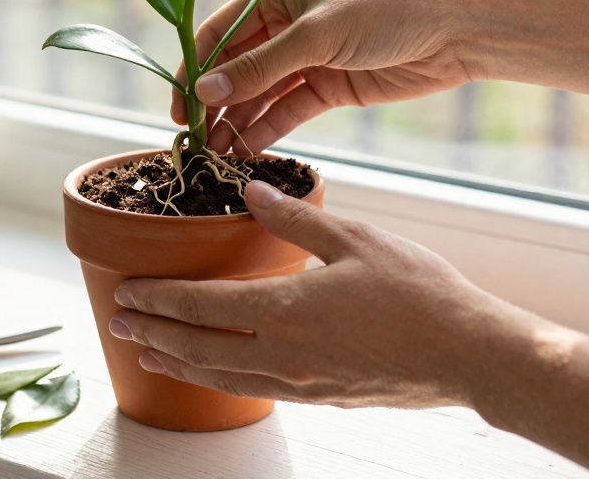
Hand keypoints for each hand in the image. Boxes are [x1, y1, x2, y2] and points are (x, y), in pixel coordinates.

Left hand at [107, 180, 520, 408]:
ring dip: (176, 364)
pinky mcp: (320, 397)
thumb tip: (252, 192)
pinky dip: (217, 380)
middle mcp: (282, 354)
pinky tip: (212, 372)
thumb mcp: (357, 239)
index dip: (157, 300)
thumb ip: (297, 219)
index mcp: (285, 310)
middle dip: (152, 334)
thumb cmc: (419, 293)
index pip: (200, 306)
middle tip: (118, 323)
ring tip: (147, 354)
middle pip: (197, 348)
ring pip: (220, 377)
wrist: (470, 355)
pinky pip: (251, 388)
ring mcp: (300, 382)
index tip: (127, 293)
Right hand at [172, 0, 480, 153]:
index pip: (220, 30)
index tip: (180, 102)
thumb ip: (261, 66)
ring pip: (260, 93)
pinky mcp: (330, 86)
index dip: (196, 66)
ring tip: (215, 154)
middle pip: (237, 66)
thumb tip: (206, 90)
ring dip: (237, 121)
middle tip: (193, 137)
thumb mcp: (318, 35)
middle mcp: (287, 23)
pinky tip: (246, 150)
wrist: (457, 30)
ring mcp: (309, 57)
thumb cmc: (388, 10)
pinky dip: (267, 129)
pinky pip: (288, 110)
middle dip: (214, 101)